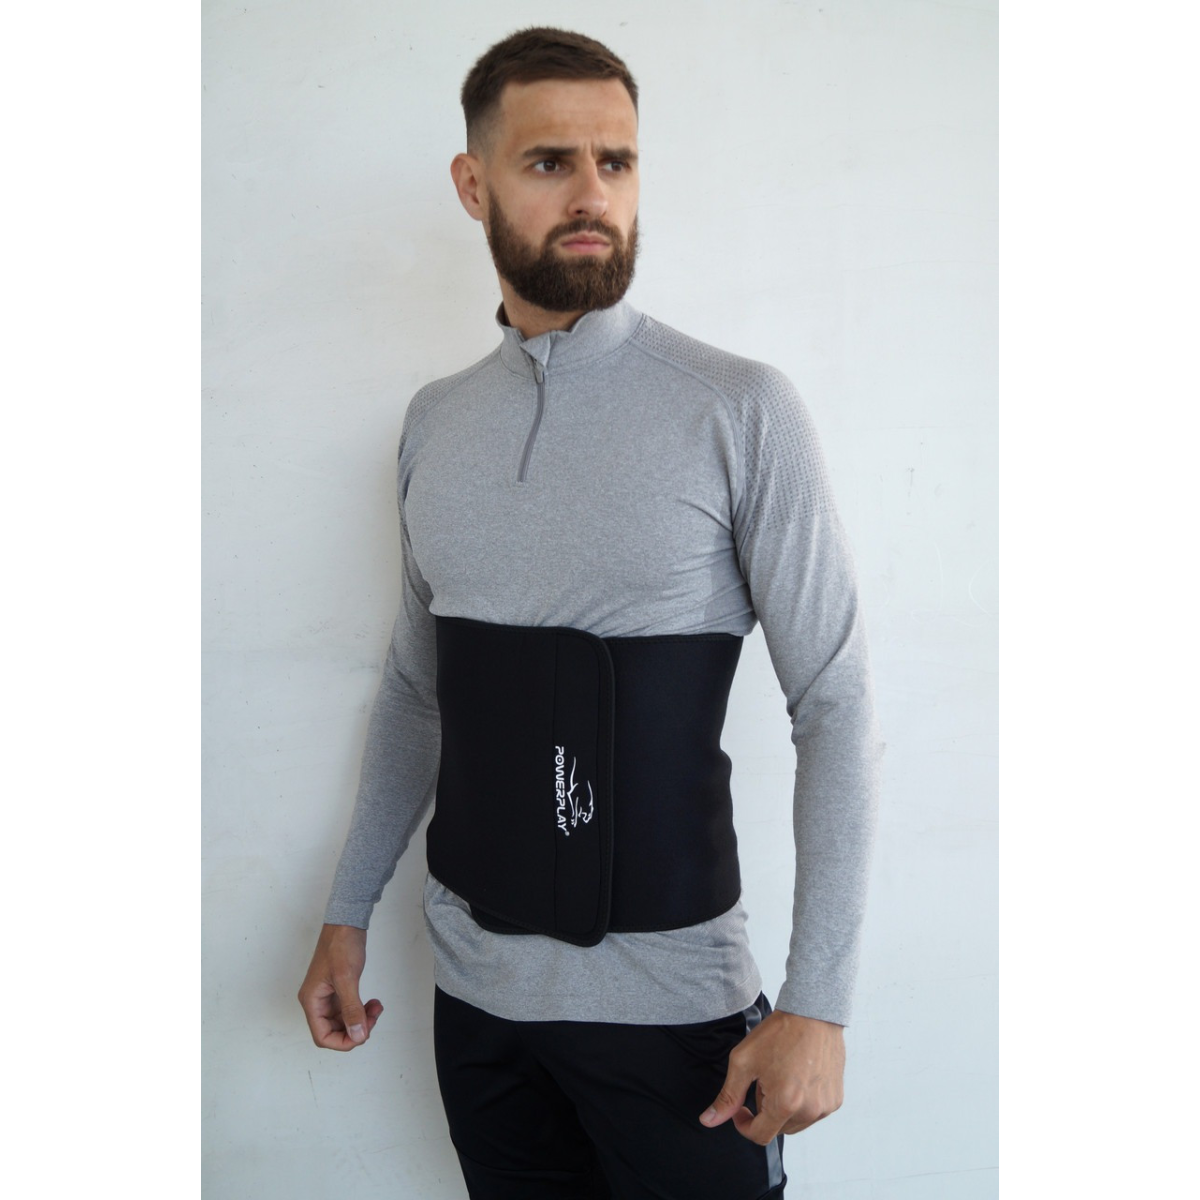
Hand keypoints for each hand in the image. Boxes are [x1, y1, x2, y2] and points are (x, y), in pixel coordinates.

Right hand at [297, 923, 382, 1050]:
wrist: (346, 923)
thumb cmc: (340, 945)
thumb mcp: (347, 978)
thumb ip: (352, 1009)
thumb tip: (358, 1035)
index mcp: (312, 1001)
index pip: (322, 1036)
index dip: (342, 1041)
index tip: (362, 1034)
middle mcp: (317, 1001)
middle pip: (334, 1031)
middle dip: (356, 1029)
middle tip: (373, 1017)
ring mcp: (327, 996)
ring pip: (343, 1021)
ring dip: (361, 1019)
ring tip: (376, 1007)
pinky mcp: (338, 989)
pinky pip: (348, 1009)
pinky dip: (361, 1009)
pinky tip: (372, 1003)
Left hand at [699, 1010, 844, 1142]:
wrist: (812, 1012)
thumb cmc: (779, 1033)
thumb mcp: (744, 1061)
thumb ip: (727, 1096)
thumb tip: (709, 1121)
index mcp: (786, 1104)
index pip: (760, 1136)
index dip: (743, 1124)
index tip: (740, 1107)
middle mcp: (810, 1110)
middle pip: (777, 1129)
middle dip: (764, 1111)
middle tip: (762, 1081)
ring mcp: (826, 1106)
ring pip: (795, 1122)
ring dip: (783, 1108)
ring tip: (780, 1076)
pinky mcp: (835, 1099)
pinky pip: (812, 1112)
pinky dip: (802, 1102)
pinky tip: (797, 1076)